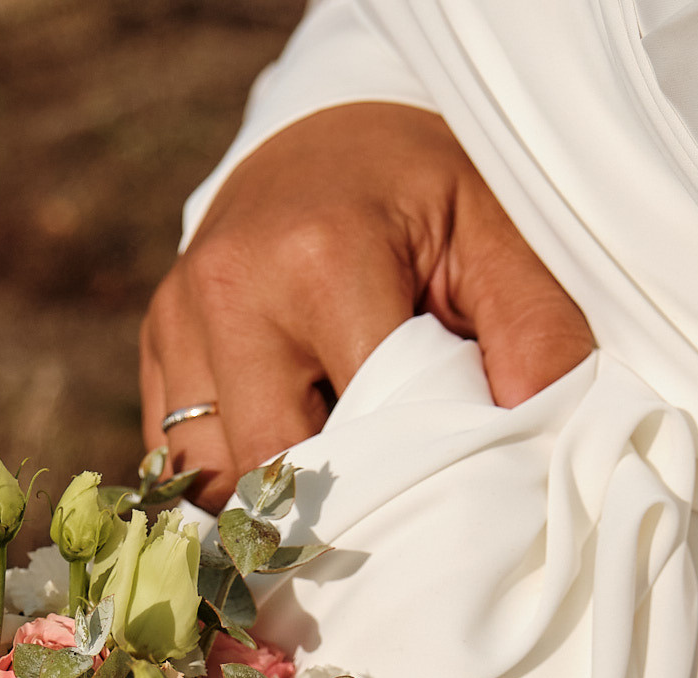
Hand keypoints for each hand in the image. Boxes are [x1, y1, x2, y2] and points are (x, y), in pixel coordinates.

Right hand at [141, 102, 594, 503]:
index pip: (354, 434)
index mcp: (321, 258)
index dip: (400, 487)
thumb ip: (533, 330)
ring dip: (271, 500)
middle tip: (385, 525)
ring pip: (212, 475)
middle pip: (269, 468)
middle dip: (328, 510)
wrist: (330, 132)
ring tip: (333, 492)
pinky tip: (281, 473)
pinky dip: (230, 481)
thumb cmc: (424, 192)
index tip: (437, 518)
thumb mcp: (497, 235)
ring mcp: (179, 315)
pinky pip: (177, 456)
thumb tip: (541, 430)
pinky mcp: (157, 340)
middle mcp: (231, 287)